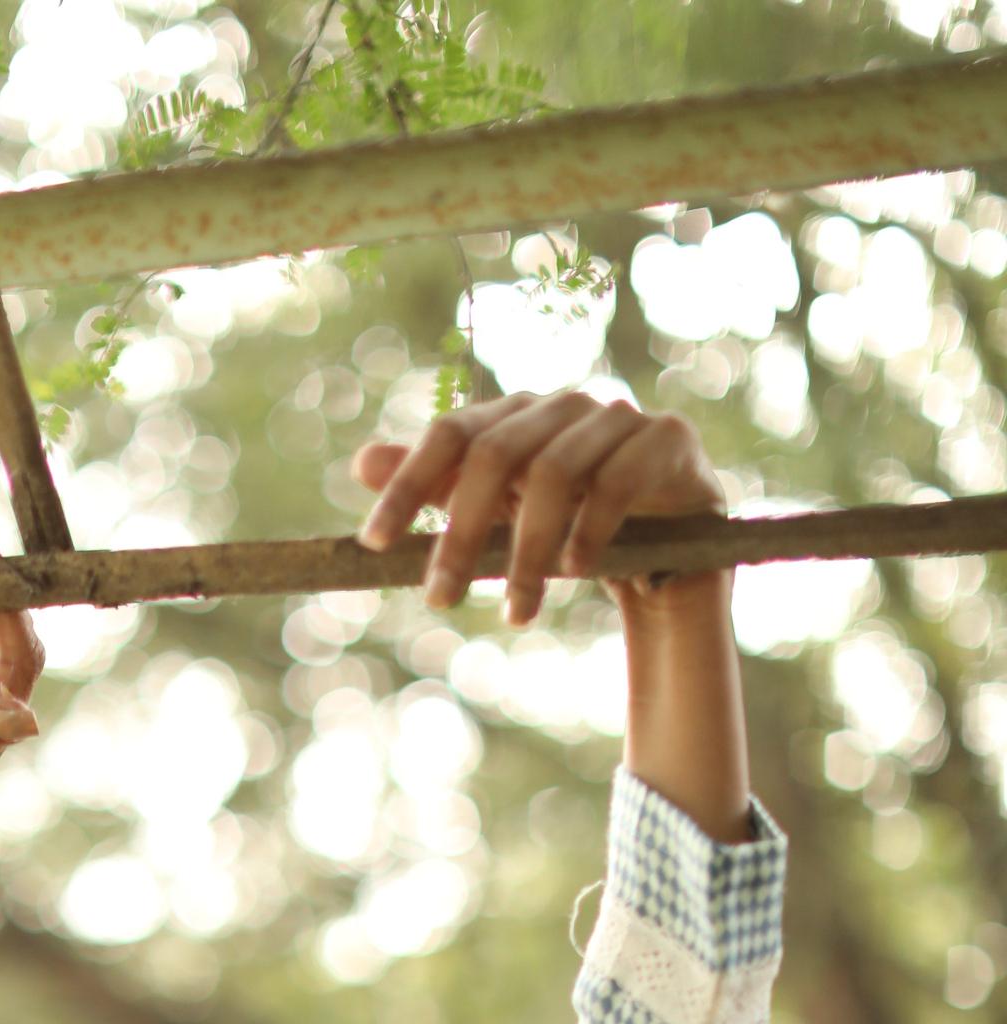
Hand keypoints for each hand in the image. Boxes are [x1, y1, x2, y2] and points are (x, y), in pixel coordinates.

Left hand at [351, 390, 729, 625]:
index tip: (374, 544)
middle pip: (496, 453)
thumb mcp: (499, 513)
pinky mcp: (667, 440)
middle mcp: (563, 405)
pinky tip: (574, 572)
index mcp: (516, 416)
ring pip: (556, 473)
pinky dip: (590, 530)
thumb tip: (362, 463)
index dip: (407, 484)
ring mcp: (618, 417)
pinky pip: (619, 482)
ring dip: (528, 551)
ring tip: (515, 613)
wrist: (667, 547)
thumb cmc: (570, 526)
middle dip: (461, 532)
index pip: (450, 434)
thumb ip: (440, 486)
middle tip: (438, 599)